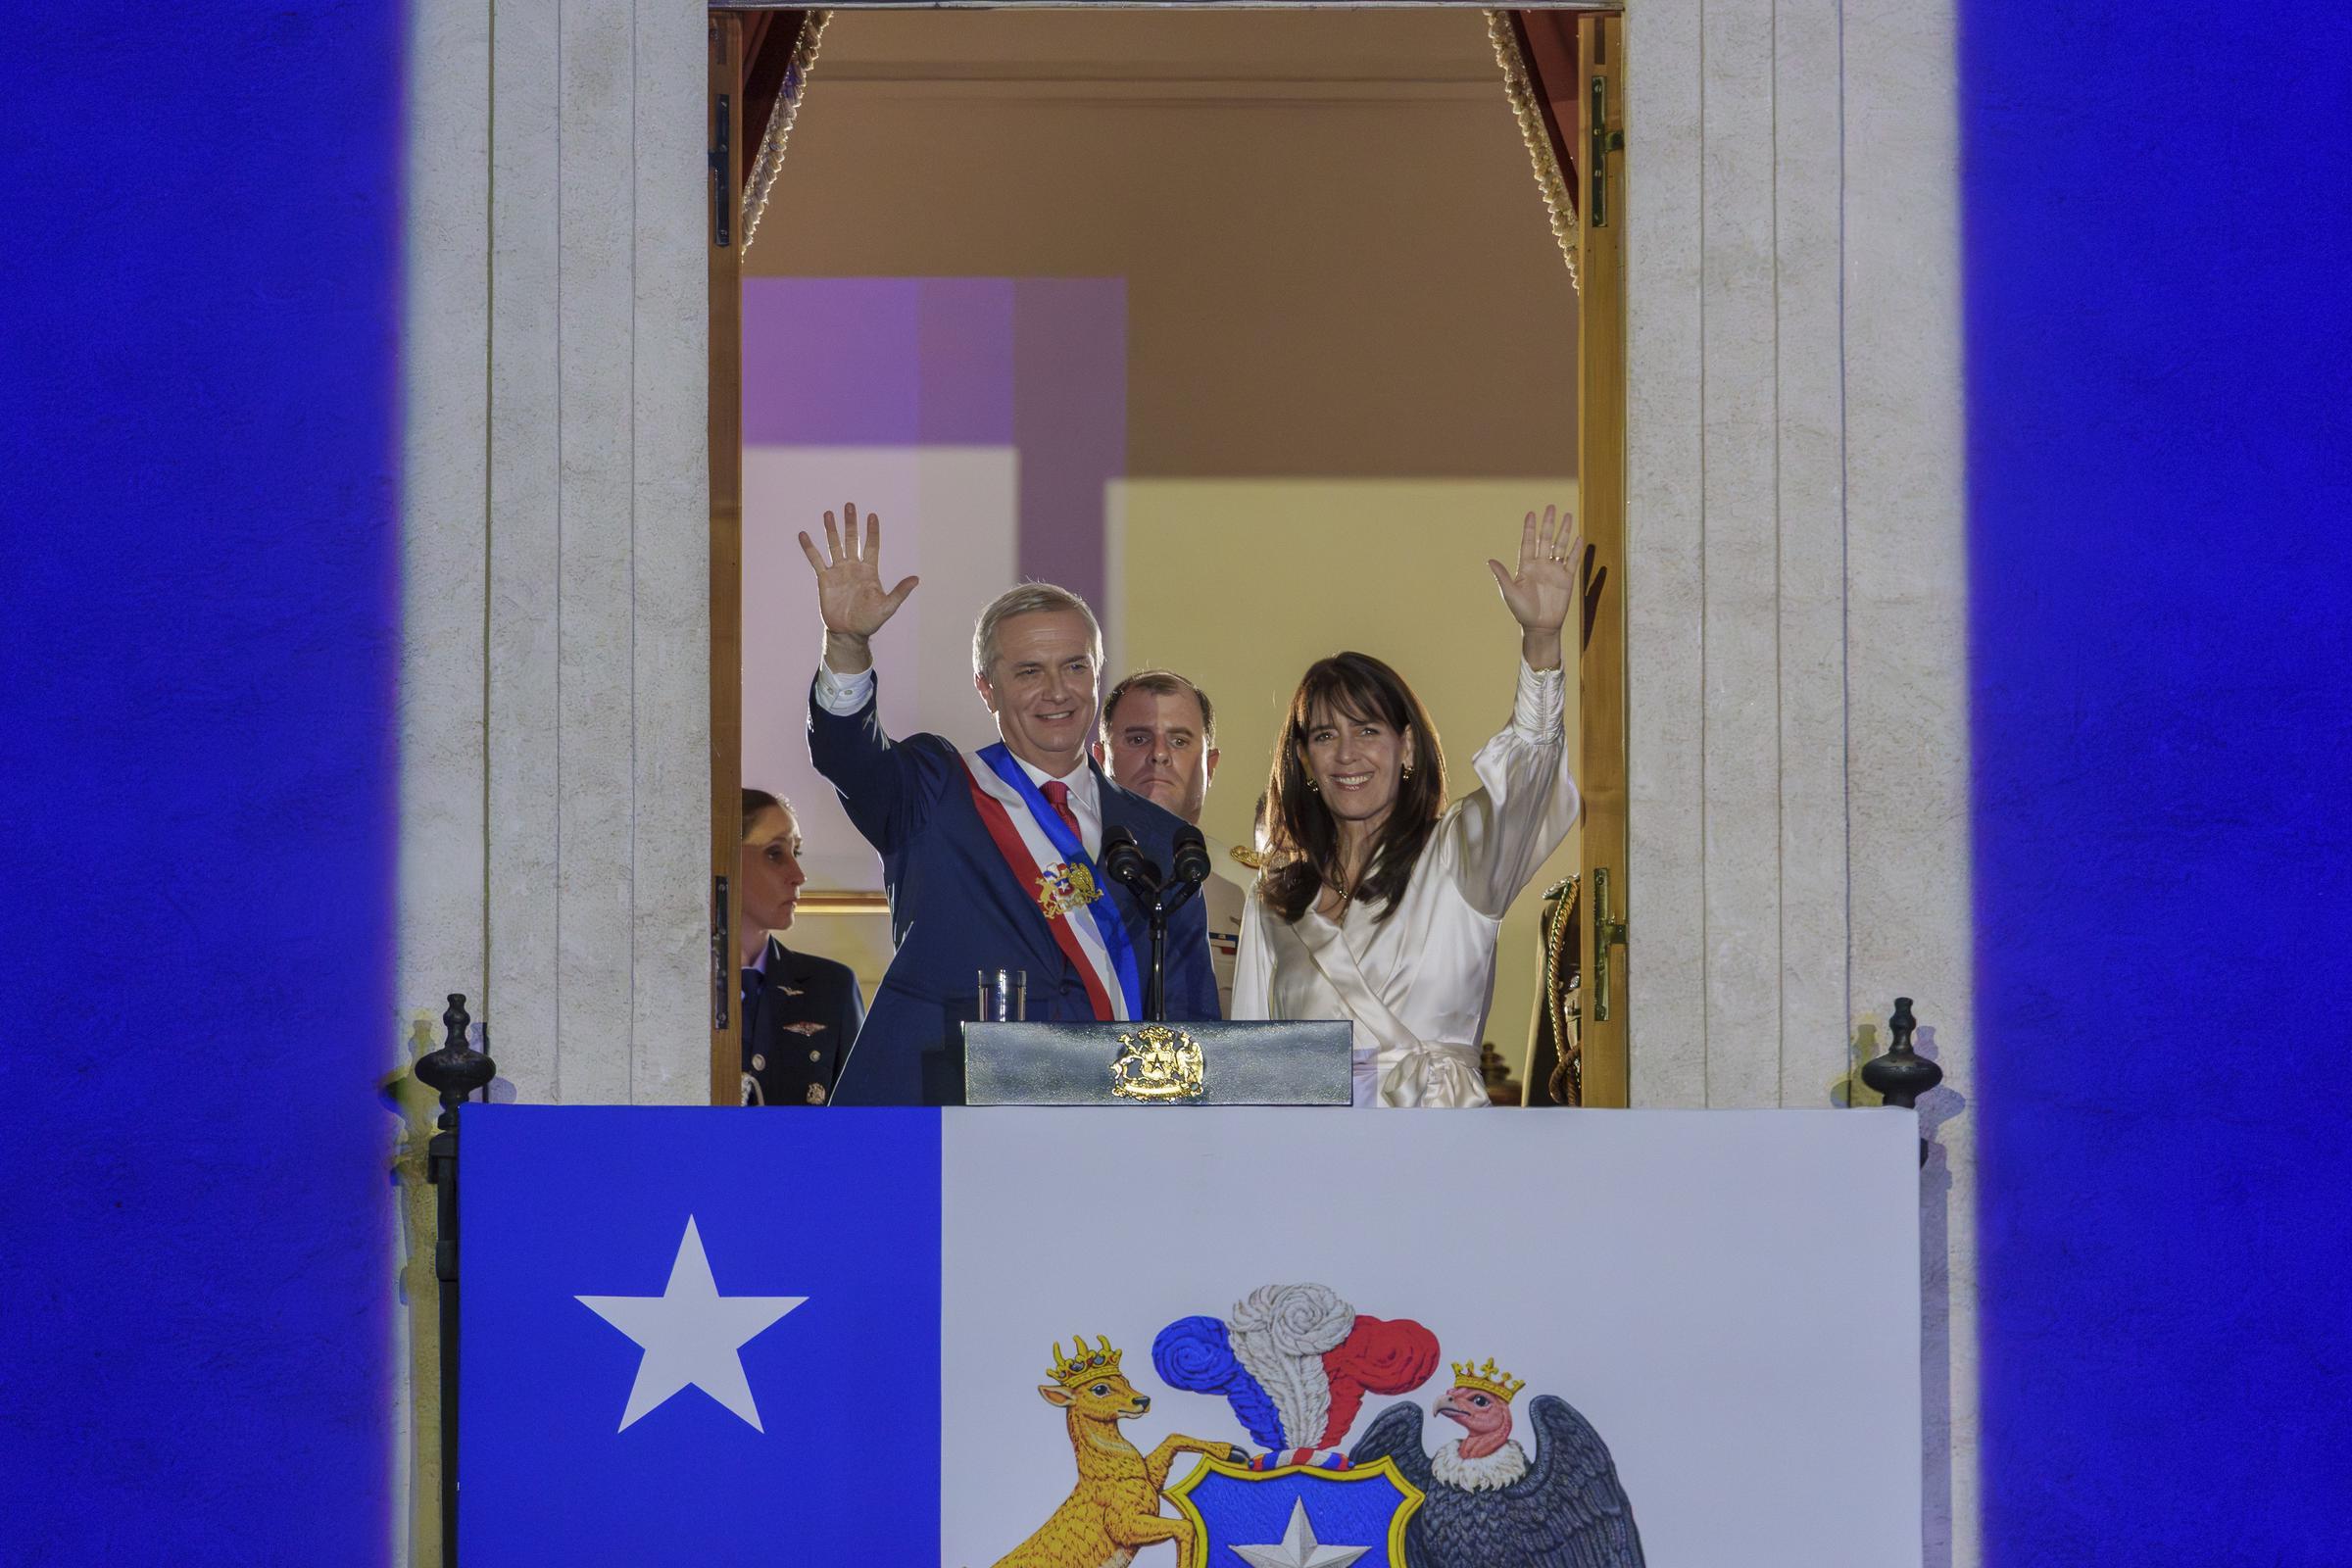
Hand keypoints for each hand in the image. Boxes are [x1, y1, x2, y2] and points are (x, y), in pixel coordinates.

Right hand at [797, 502, 917, 670]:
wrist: (849, 632)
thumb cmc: (870, 620)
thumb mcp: (888, 606)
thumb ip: (900, 592)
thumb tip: (917, 579)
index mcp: (869, 571)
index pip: (871, 546)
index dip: (872, 531)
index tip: (872, 515)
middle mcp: (853, 567)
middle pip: (852, 540)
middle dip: (851, 523)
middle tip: (850, 505)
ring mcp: (838, 571)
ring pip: (834, 545)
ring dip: (831, 530)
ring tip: (828, 513)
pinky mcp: (825, 579)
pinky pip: (816, 560)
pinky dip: (809, 548)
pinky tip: (803, 534)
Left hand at [1487, 504, 1579, 667]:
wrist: (1540, 627)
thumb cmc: (1522, 611)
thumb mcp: (1509, 593)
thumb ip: (1502, 576)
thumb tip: (1490, 561)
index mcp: (1526, 566)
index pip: (1528, 542)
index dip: (1529, 528)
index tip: (1531, 513)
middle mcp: (1540, 565)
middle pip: (1545, 539)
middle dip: (1548, 523)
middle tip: (1551, 507)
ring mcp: (1554, 571)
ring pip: (1560, 546)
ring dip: (1564, 531)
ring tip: (1567, 515)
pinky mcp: (1566, 579)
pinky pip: (1572, 560)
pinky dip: (1576, 549)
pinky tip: (1579, 537)